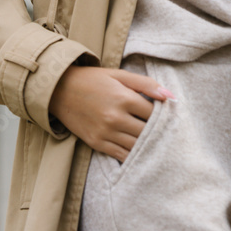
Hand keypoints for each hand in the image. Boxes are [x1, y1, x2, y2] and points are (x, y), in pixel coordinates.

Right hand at [49, 64, 174, 159]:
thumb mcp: (120, 75)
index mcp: (123, 98)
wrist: (60, 90)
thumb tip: (170, 96)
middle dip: (158, 132)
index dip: (164, 115)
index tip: (169, 116)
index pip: (154, 113)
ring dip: (148, 145)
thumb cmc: (93, 80)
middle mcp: (115, 118)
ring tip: (156, 142)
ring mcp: (105, 133)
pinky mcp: (97, 143)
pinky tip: (140, 151)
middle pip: (147, 132)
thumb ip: (146, 84)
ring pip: (136, 146)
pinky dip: (133, 155)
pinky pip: (121, 155)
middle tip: (167, 132)